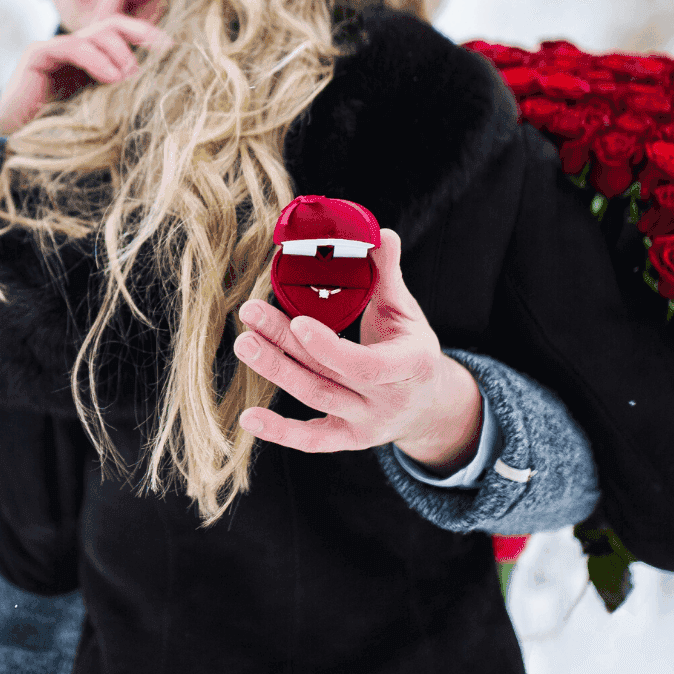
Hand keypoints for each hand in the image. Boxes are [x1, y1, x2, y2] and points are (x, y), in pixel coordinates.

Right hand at [0, 0, 171, 136]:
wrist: (19, 147)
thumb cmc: (62, 133)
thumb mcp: (103, 107)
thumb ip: (121, 89)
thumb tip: (151, 77)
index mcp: (89, 58)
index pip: (107, 15)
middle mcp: (72, 48)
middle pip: (110, 22)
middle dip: (140, 30)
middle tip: (163, 47)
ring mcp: (54, 48)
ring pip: (98, 33)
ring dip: (121, 53)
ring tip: (132, 75)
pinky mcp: (38, 55)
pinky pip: (75, 47)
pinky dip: (97, 60)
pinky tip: (113, 77)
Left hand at [233, 229, 482, 473]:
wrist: (429, 404)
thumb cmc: (411, 348)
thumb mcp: (407, 311)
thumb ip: (389, 275)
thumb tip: (381, 233)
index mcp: (410, 365)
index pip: (367, 364)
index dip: (330, 347)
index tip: (298, 321)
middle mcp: (387, 400)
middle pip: (328, 374)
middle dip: (284, 343)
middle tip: (250, 313)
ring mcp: (366, 424)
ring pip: (314, 397)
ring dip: (275, 370)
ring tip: (244, 341)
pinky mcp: (347, 440)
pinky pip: (311, 440)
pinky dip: (279, 432)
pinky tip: (247, 417)